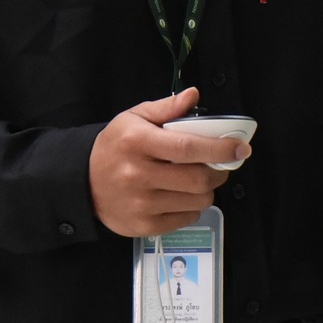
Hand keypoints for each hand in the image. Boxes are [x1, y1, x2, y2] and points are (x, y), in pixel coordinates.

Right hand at [88, 88, 242, 236]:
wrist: (82, 183)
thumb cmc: (114, 147)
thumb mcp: (133, 118)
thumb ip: (166, 108)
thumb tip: (194, 95)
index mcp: (138, 142)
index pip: (188, 147)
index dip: (220, 148)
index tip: (241, 148)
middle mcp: (138, 175)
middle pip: (198, 179)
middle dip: (219, 172)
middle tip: (219, 165)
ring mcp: (141, 204)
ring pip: (197, 201)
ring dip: (207, 190)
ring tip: (197, 180)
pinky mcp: (144, 226)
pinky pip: (186, 219)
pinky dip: (192, 208)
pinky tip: (181, 196)